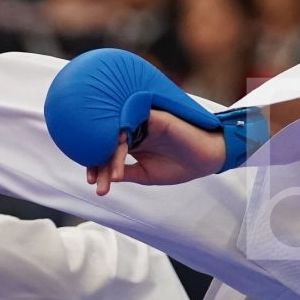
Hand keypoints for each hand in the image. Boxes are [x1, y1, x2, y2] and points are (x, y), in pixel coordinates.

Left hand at [86, 110, 226, 195]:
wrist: (206, 159)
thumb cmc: (178, 166)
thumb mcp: (145, 174)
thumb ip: (125, 172)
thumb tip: (102, 177)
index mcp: (133, 141)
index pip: (108, 150)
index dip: (97, 165)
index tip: (93, 182)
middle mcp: (135, 129)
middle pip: (109, 141)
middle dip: (100, 162)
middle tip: (96, 182)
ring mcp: (143, 122)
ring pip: (118, 134)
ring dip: (111, 155)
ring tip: (111, 177)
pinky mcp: (154, 117)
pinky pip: (133, 124)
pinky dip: (124, 141)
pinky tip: (119, 156)